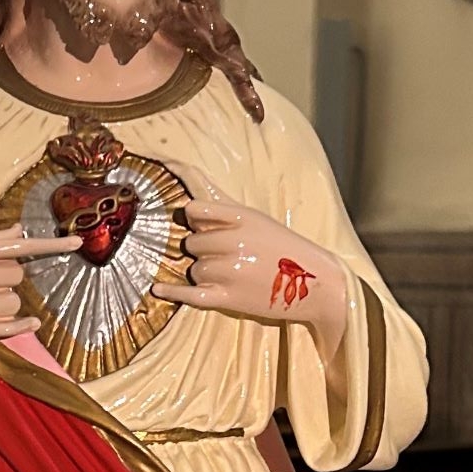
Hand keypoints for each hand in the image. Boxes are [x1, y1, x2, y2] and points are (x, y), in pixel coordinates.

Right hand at [0, 228, 82, 396]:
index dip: (47, 246)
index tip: (76, 243)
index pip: (11, 246)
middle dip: (8, 278)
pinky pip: (6, 328)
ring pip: (12, 302)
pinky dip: (22, 326)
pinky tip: (32, 323)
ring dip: (6, 302)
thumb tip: (19, 232)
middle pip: (15, 275)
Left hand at [151, 166, 346, 361]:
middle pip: (191, 243)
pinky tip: (158, 289)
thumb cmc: (284, 248)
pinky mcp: (227, 298)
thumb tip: (184, 173)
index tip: (195, 223)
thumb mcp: (257, 219)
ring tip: (231, 274)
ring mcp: (229, 271)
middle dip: (202, 250)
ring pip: (193, 269)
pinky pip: (190, 294)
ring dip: (204, 272)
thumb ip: (223, 207)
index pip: (195, 210)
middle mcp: (233, 242)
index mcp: (241, 218)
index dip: (193, 219)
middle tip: (226, 256)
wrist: (314, 284)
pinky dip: (172, 292)